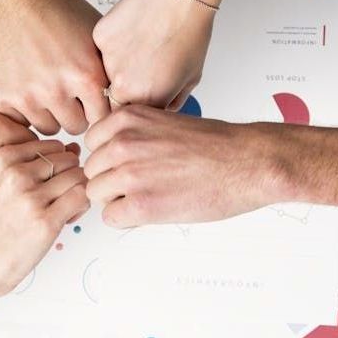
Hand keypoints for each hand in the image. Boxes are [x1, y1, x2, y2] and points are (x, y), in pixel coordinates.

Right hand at [0, 0, 108, 134]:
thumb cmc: (54, 9)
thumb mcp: (96, 36)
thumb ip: (110, 70)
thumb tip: (128, 95)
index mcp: (85, 75)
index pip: (102, 118)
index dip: (98, 109)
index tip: (92, 101)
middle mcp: (55, 89)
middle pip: (75, 127)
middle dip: (74, 113)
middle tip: (67, 93)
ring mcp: (25, 95)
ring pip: (47, 127)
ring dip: (49, 112)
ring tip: (46, 86)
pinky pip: (19, 120)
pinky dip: (23, 107)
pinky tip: (25, 83)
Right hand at [0, 78, 35, 188]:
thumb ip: (12, 124)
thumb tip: (34, 142)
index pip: (35, 147)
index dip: (36, 148)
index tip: (37, 150)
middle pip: (19, 168)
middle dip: (22, 166)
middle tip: (23, 163)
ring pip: (0, 183)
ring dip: (2, 177)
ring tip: (1, 168)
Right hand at [0, 139, 89, 303]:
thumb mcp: (2, 183)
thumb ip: (36, 164)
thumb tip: (73, 149)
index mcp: (4, 158)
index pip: (54, 145)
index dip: (60, 163)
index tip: (51, 182)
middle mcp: (17, 173)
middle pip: (69, 160)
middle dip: (71, 177)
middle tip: (60, 198)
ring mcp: (31, 197)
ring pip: (79, 177)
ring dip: (78, 193)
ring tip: (63, 209)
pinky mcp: (46, 221)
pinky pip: (82, 198)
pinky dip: (81, 207)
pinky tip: (66, 218)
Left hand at [84, 106, 288, 226]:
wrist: (247, 162)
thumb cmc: (214, 145)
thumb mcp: (162, 121)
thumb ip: (131, 134)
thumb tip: (109, 153)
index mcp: (127, 119)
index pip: (91, 144)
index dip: (108, 158)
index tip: (127, 165)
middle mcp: (122, 143)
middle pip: (91, 171)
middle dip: (111, 180)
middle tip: (141, 185)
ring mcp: (129, 174)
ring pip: (96, 194)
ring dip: (117, 200)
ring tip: (148, 196)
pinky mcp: (141, 204)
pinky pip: (110, 217)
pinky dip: (127, 218)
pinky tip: (151, 210)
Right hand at [92, 0, 213, 109]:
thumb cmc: (189, 33)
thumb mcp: (190, 79)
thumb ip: (170, 102)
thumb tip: (159, 110)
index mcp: (145, 101)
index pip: (129, 117)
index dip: (137, 106)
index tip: (144, 93)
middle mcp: (122, 86)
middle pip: (114, 98)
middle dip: (126, 88)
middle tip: (143, 67)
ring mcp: (107, 62)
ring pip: (105, 73)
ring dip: (118, 65)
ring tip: (141, 45)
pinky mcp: (99, 39)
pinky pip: (102, 49)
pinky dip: (114, 43)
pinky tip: (133, 31)